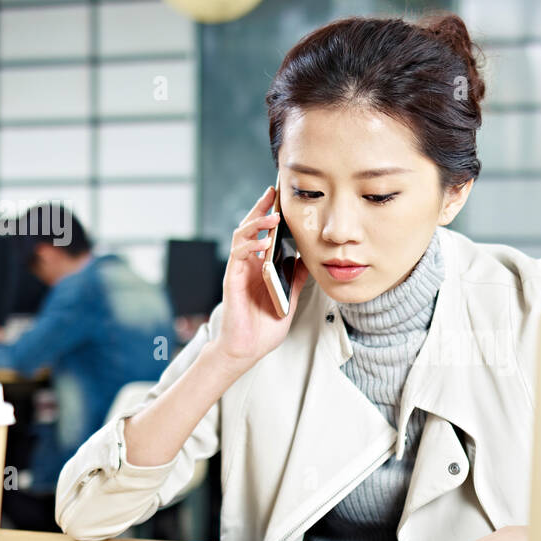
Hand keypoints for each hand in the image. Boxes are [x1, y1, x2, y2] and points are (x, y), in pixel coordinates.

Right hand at [211, 185, 308, 369]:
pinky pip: (238, 256)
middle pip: (251, 227)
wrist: (247, 349)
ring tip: (273, 215)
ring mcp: (239, 270)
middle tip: (273, 191)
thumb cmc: (264, 327)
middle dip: (261, 207)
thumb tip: (308, 260)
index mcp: (260, 266)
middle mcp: (248, 264)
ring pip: (242, 236)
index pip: (264, 233)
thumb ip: (296, 279)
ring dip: (256, 223)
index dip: (271, 215)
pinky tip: (264, 241)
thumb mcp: (289, 299)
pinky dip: (251, 246)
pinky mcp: (232, 280)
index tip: (282, 198)